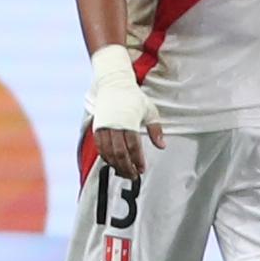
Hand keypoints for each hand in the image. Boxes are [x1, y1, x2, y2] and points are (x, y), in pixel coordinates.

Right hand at [87, 48, 164, 177]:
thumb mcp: (150, 111)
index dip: (137, 160)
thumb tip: (162, 146)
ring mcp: (103, 126)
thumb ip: (156, 130)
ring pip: (108, 152)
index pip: (133, 146)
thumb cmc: (134, 99)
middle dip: (126, 167)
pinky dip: (106, 157)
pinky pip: (100, 147)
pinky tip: (113, 163)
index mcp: (129, 121)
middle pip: (119, 152)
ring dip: (116, 165)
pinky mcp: (96, 127)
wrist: (113, 84)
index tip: (142, 169)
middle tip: (134, 176)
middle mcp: (114, 125)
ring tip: (124, 172)